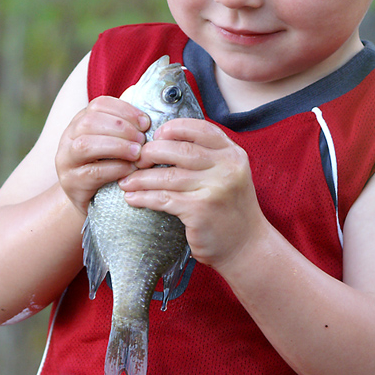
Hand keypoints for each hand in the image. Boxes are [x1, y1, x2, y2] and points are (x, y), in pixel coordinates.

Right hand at [55, 96, 149, 215]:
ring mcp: (66, 160)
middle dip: (121, 127)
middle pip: (89, 122)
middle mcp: (68, 137)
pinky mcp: (72, 182)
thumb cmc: (106, 166)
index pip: (98, 105)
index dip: (124, 110)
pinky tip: (130, 169)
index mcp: (80, 121)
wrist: (87, 200)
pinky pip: (93, 172)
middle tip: (142, 139)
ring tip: (137, 152)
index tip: (145, 122)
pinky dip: (115, 168)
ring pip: (86, 145)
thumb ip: (124, 130)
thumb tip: (149, 122)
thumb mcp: (112, 143)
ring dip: (117, 146)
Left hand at [119, 119, 263, 269]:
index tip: (156, 135)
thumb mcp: (229, 174)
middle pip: (179, 149)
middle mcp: (226, 167)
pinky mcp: (200, 210)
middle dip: (150, 152)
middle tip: (136, 160)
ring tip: (126, 181)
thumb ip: (207, 156)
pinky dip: (144, 197)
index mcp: (232, 153)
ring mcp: (214, 188)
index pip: (199, 128)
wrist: (247, 246)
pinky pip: (163, 198)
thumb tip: (165, 141)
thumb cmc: (230, 208)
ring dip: (140, 178)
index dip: (173, 128)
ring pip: (167, 176)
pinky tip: (133, 198)